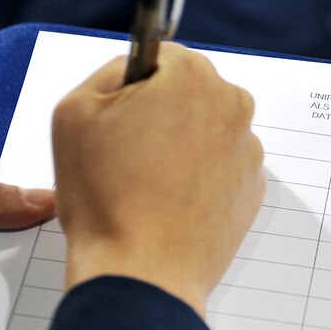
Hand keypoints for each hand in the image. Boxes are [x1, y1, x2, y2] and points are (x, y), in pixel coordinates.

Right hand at [52, 43, 264, 316]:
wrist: (142, 271)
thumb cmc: (105, 195)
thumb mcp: (76, 109)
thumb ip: (112, 71)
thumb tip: (138, 66)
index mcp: (194, 77)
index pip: (162, 58)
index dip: (134, 86)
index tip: (121, 117)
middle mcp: (233, 107)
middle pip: (190, 95)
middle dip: (162, 115)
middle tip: (129, 155)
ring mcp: (249, 151)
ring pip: (207, 133)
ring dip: (182, 148)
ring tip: (149, 186)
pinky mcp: (254, 190)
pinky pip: (221, 169)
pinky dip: (200, 179)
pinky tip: (172, 203)